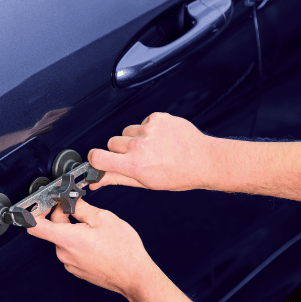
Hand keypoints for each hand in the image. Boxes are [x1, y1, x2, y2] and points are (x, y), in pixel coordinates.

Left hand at [26, 199, 160, 297]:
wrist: (134, 277)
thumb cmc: (123, 251)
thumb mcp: (104, 218)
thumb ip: (82, 208)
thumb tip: (70, 201)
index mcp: (67, 239)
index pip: (35, 226)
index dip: (34, 212)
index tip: (42, 204)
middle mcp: (64, 253)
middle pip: (53, 229)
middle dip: (62, 215)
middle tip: (77, 207)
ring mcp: (70, 264)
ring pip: (63, 239)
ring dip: (72, 229)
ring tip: (93, 226)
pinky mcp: (76, 270)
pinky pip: (71, 250)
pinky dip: (78, 242)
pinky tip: (95, 240)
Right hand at [88, 112, 216, 191]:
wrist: (204, 161)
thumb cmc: (178, 175)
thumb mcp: (145, 183)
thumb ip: (117, 179)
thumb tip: (96, 182)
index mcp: (134, 165)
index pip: (97, 157)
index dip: (95, 159)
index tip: (99, 161)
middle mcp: (139, 146)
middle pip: (111, 142)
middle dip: (119, 150)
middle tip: (136, 158)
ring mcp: (149, 130)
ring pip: (126, 132)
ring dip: (134, 139)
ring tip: (152, 148)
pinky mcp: (158, 118)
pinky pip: (142, 122)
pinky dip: (148, 130)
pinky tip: (161, 139)